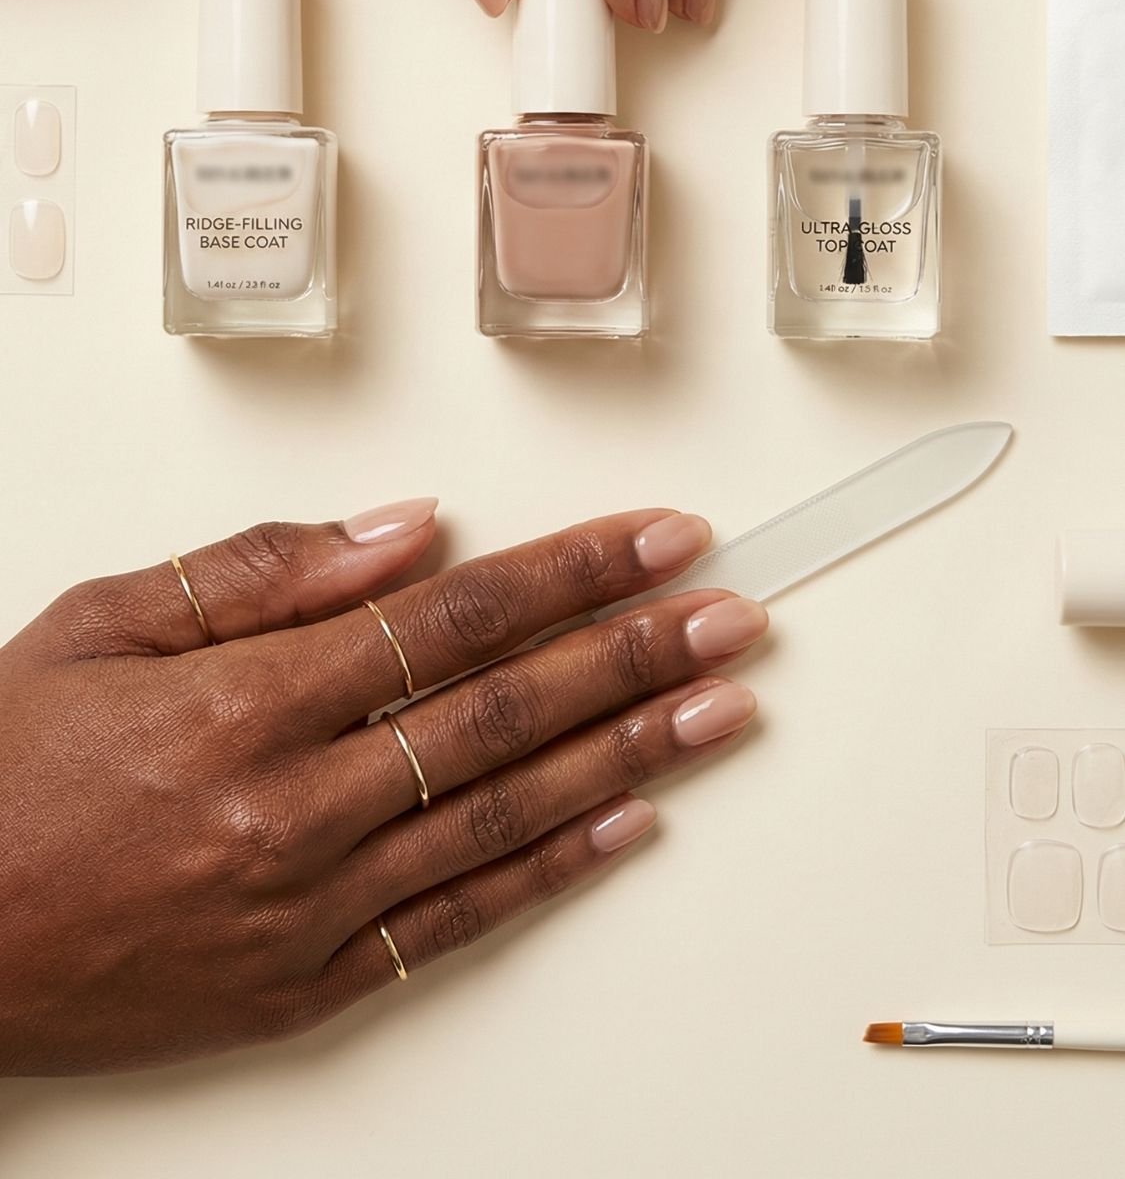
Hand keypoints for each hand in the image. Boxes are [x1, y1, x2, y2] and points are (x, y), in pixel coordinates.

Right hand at [0, 499, 766, 1073]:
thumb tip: (406, 531)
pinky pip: (457, 923)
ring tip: (721, 703)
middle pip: (503, 710)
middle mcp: (292, 806)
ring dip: (630, 752)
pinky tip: (631, 824)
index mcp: (243, 702)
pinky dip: (553, 869)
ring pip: (504, 811)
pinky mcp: (306, 986)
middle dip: (634, 650)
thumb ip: (260, 572)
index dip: (570, 572)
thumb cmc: (5, 767)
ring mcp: (308, 907)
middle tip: (731, 609)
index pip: (451, 617)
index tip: (658, 537)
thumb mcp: (102, 625)